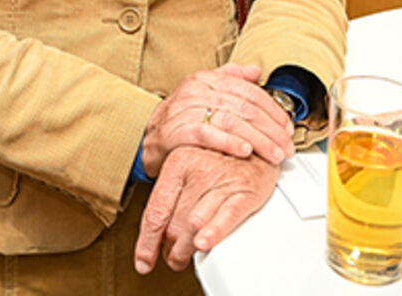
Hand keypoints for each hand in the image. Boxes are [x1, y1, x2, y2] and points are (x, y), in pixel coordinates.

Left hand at [134, 146, 279, 273]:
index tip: (143, 260)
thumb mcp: (190, 166)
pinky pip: (227, 215)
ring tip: (184, 258)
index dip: (147, 242)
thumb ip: (172, 194)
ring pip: (195, 224)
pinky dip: (213, 233)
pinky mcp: (245, 190)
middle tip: (171, 258)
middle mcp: (197, 170)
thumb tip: (155, 230)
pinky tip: (203, 244)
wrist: (258, 141)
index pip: (156, 211)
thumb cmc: (221, 158)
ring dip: (186, 250)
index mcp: (177, 163)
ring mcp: (221, 180)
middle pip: (173, 223)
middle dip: (169, 249)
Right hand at [141, 64, 291, 177]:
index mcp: (206, 79)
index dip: (273, 109)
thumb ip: (231, 78)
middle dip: (271, 129)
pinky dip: (229, 143)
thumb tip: (256, 70)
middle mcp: (196, 91)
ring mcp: (184, 110)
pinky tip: (245, 151)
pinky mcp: (175, 131)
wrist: (149, 137)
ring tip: (273, 154)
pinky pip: (207, 135)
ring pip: (231, 122)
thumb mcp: (204, 91)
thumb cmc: (182, 117)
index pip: (249, 91)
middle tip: (286, 145)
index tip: (287, 126)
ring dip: (258, 140)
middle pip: (244, 107)